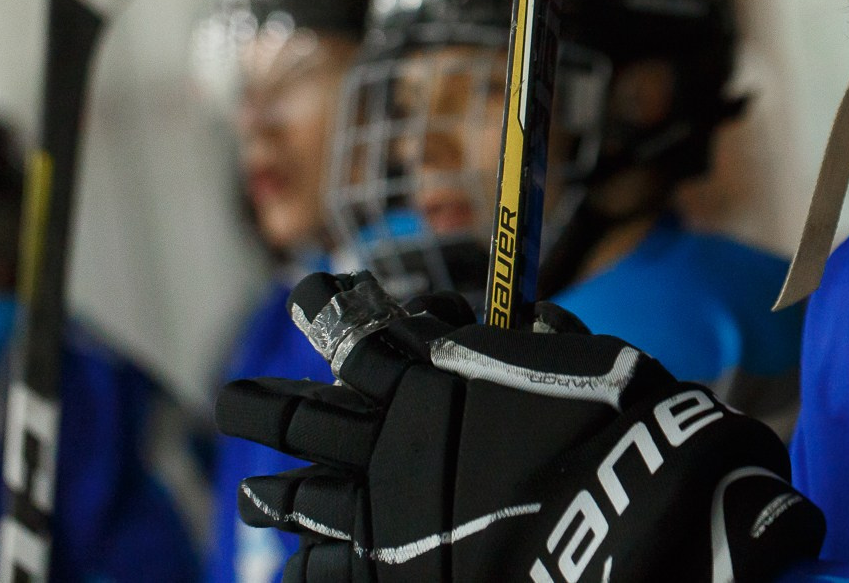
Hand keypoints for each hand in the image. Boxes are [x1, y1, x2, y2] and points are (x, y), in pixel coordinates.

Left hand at [216, 272, 824, 582]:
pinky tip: (300, 566)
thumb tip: (515, 323)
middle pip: (298, 416)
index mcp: (426, 374)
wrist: (614, 505)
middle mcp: (388, 438)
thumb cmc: (605, 418)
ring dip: (275, 491)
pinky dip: (309, 567)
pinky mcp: (393, 571)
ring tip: (259, 495)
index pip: (354, 331)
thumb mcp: (568, 357)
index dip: (326, 310)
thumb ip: (524, 342)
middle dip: (259, 404)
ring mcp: (382, 509)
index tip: (307, 295)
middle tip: (235, 401)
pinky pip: (325, 573)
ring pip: (298, 495)